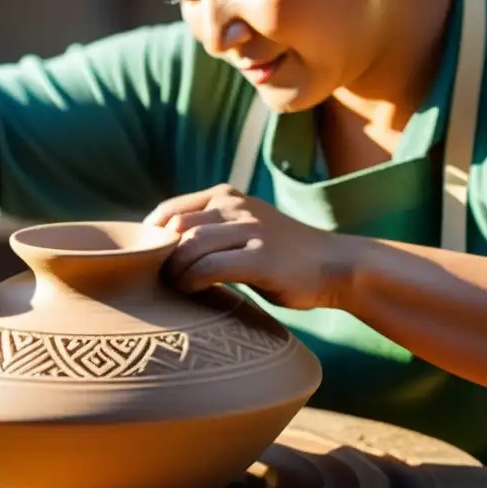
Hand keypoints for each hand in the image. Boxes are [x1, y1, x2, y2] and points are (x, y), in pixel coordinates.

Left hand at [144, 184, 350, 309]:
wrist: (335, 264)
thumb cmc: (283, 255)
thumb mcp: (245, 229)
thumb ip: (211, 231)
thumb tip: (162, 251)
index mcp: (227, 196)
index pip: (170, 211)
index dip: (152, 238)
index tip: (151, 264)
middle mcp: (236, 206)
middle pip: (177, 228)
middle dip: (162, 257)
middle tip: (162, 281)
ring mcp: (251, 230)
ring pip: (191, 245)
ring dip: (176, 270)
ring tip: (177, 287)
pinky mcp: (262, 257)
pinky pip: (212, 267)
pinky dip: (194, 281)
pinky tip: (194, 291)